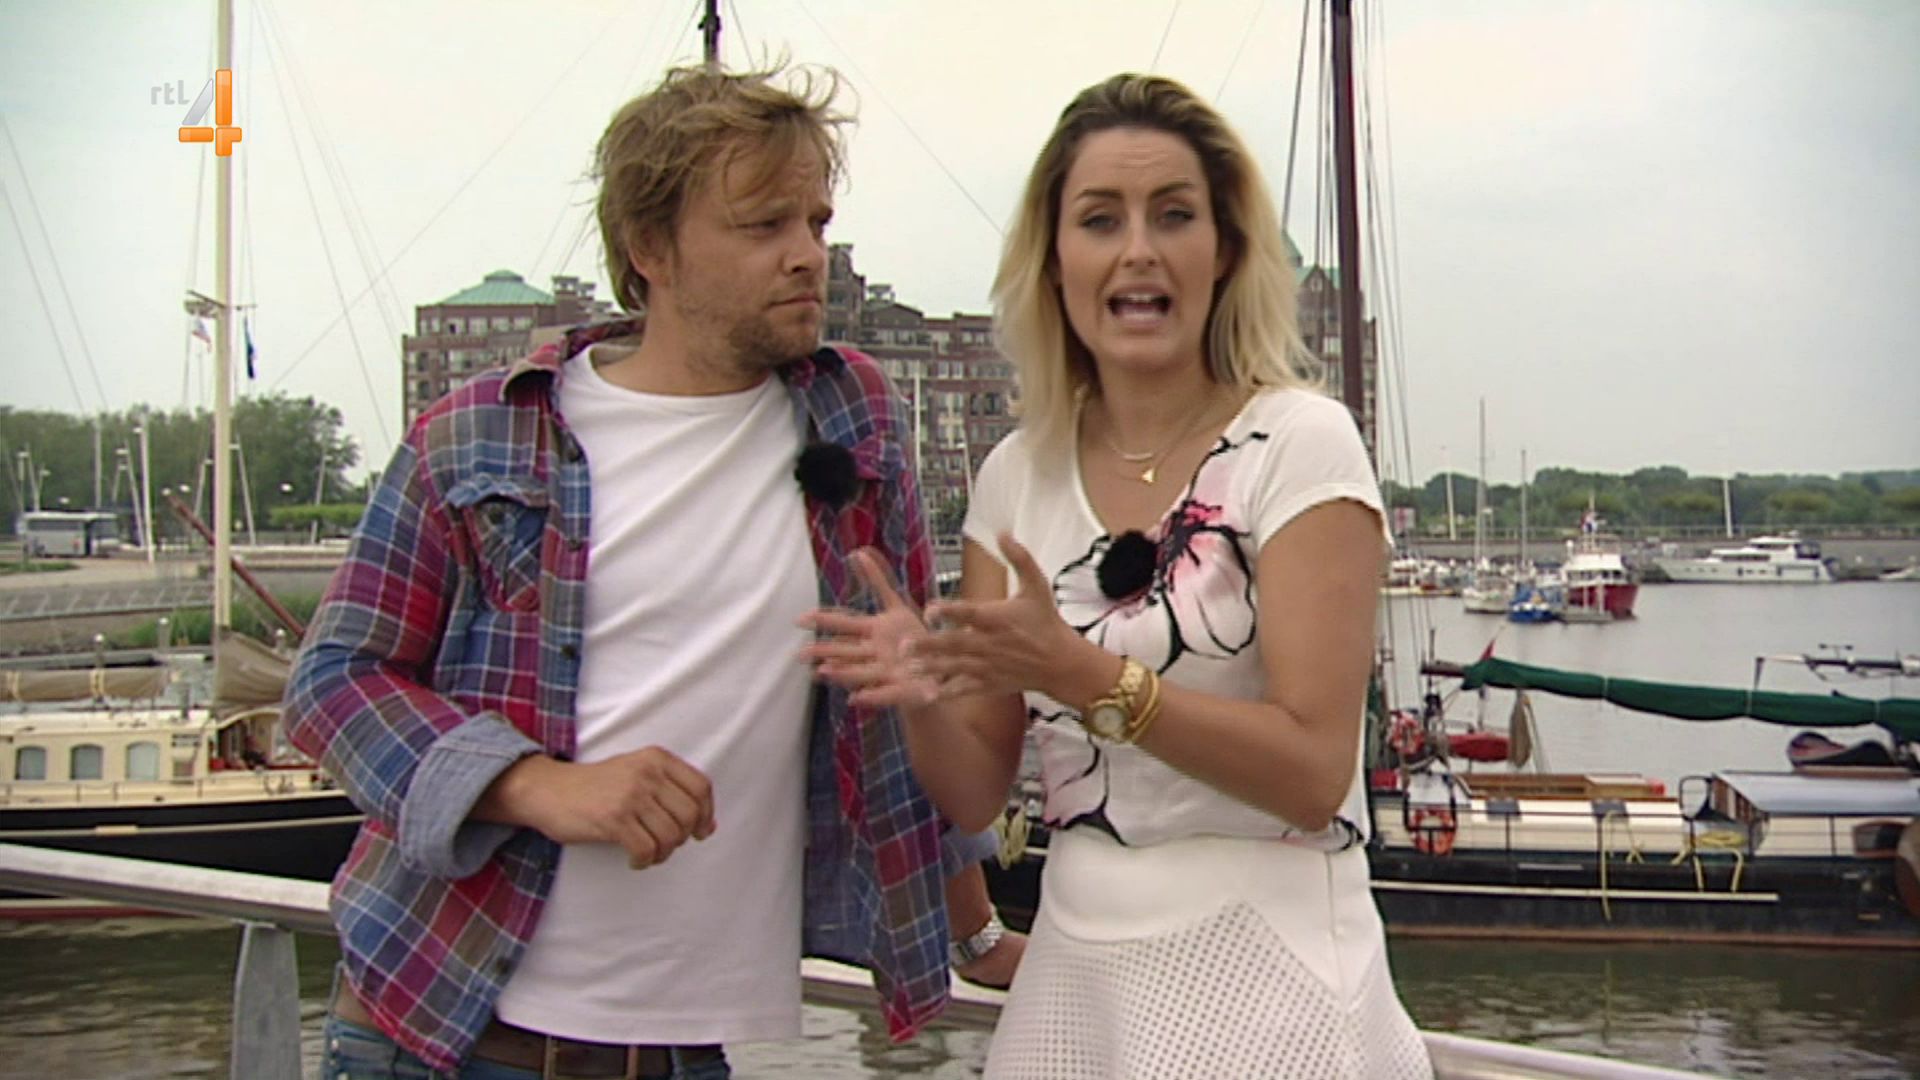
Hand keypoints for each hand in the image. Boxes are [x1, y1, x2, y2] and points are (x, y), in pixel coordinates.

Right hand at [496, 748, 715, 869]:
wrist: (547, 790)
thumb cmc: (596, 787)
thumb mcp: (637, 773)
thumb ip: (672, 792)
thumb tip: (708, 827)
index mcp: (657, 758)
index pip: (701, 787)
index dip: (706, 814)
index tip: (699, 831)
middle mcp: (647, 773)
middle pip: (689, 814)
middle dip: (682, 837)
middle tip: (665, 845)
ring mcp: (630, 795)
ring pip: (670, 835)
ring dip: (663, 852)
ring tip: (649, 853)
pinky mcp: (613, 819)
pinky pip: (647, 849)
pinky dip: (645, 861)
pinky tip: (634, 860)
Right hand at [800, 548, 962, 708]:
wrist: (932, 665)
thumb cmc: (908, 635)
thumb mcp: (896, 606)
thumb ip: (877, 581)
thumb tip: (857, 552)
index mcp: (871, 631)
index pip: (843, 623)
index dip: (823, 621)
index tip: (800, 620)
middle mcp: (872, 652)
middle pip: (843, 650)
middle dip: (823, 652)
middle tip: (800, 655)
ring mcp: (884, 671)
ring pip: (856, 672)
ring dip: (839, 673)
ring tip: (822, 673)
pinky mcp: (900, 687)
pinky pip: (885, 693)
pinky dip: (870, 697)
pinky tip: (854, 701)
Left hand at [914, 532, 1087, 701]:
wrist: (1062, 662)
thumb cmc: (1046, 621)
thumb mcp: (1038, 585)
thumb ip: (1020, 558)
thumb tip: (1003, 532)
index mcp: (998, 618)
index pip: (970, 613)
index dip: (949, 611)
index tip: (928, 609)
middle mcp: (990, 643)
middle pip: (955, 644)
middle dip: (929, 646)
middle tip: (902, 647)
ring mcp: (989, 666)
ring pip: (955, 668)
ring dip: (930, 668)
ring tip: (906, 669)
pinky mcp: (990, 682)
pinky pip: (965, 688)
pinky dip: (947, 692)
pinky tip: (927, 694)